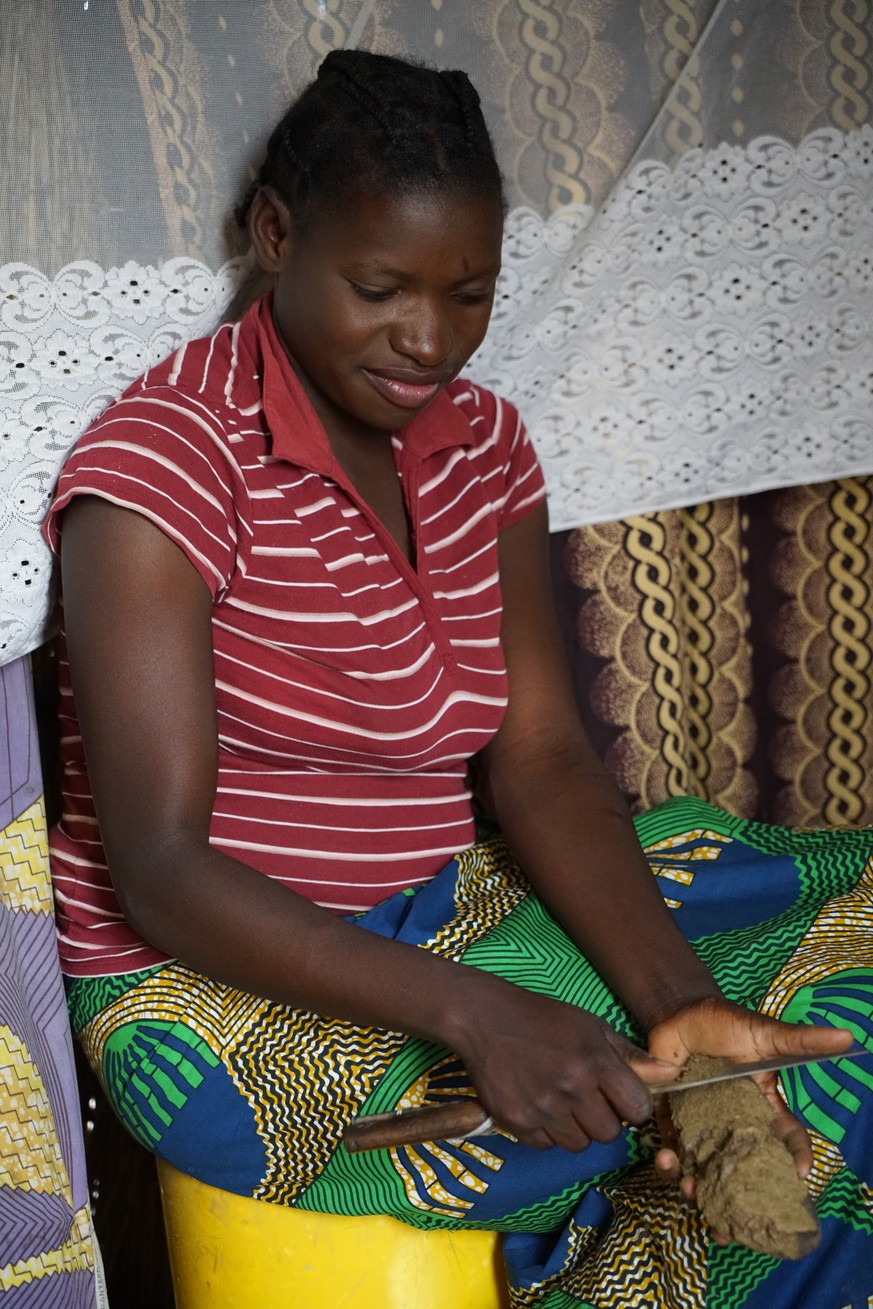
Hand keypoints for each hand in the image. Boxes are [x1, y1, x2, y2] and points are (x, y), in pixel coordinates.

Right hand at [448, 979, 679, 1151]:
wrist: (486, 1018)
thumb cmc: (545, 1019)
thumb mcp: (592, 1027)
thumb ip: (631, 1056)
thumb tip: (673, 1075)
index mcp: (595, 1062)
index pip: (638, 1110)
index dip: (632, 1106)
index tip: (620, 1096)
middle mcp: (571, 1089)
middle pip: (609, 1134)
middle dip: (604, 1119)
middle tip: (587, 1097)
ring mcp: (542, 1108)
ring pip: (579, 1144)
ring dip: (575, 1128)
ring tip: (560, 1099)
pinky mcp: (517, 1122)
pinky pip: (547, 1145)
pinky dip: (547, 1131)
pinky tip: (538, 1103)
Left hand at [646, 997, 853, 1219]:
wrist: (679, 1013)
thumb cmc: (727, 1023)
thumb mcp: (764, 1034)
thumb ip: (800, 1041)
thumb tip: (847, 1036)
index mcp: (762, 1109)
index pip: (786, 1140)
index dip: (796, 1160)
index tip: (799, 1177)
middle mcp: (734, 1126)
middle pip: (742, 1171)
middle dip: (739, 1200)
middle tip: (733, 1221)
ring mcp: (702, 1128)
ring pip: (705, 1171)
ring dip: (698, 1189)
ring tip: (692, 1191)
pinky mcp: (672, 1124)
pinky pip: (672, 1152)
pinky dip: (667, 1163)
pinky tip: (665, 1159)